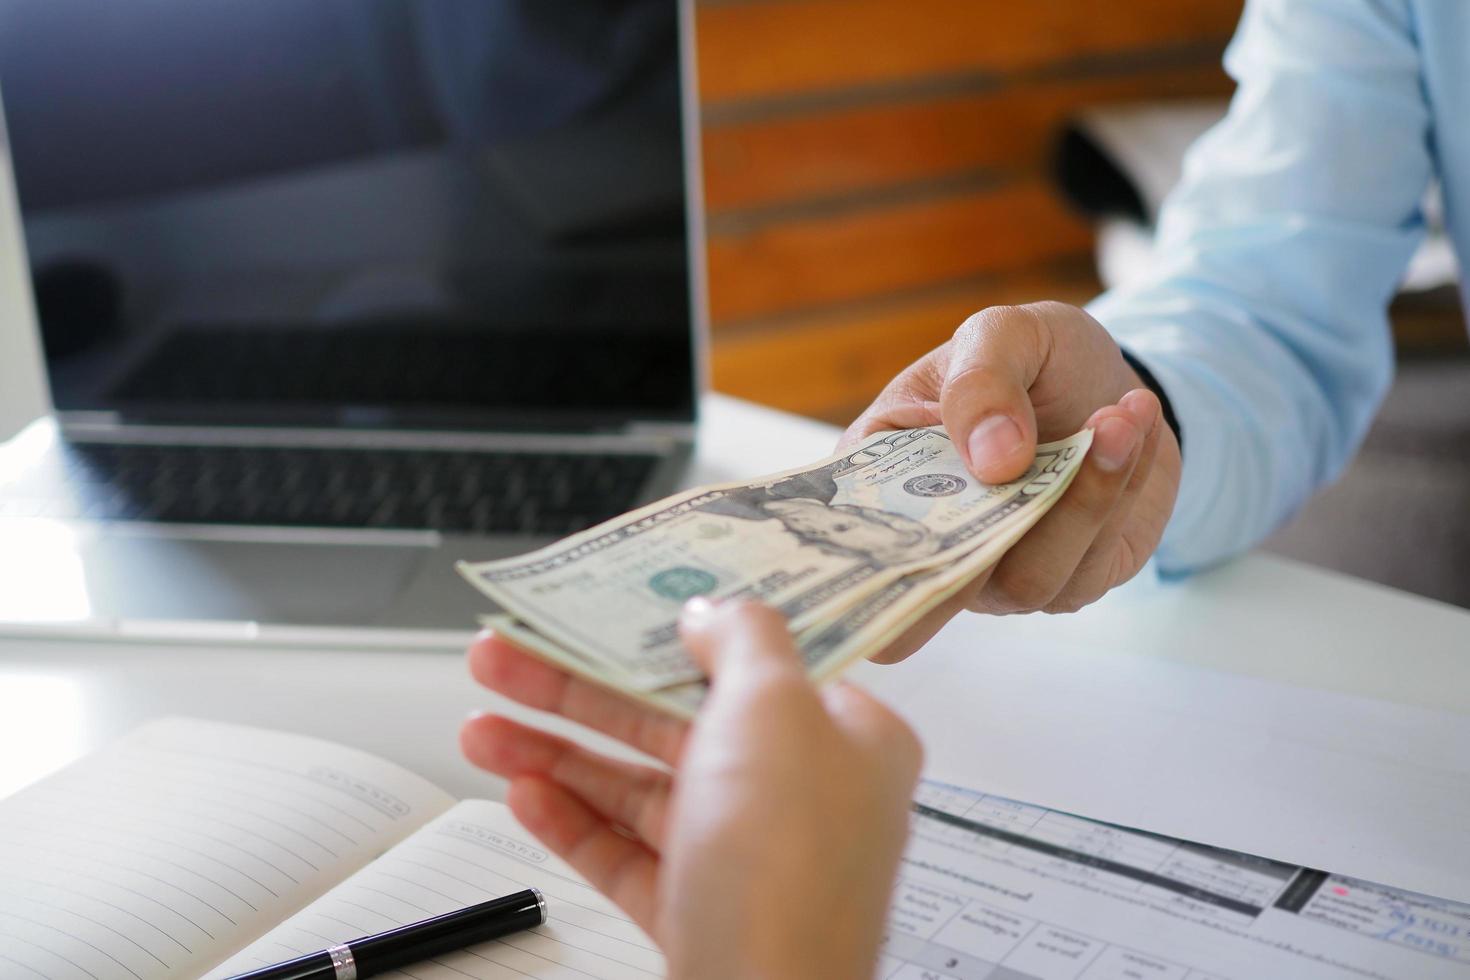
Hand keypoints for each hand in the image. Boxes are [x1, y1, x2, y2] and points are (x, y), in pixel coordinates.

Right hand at [461, 600, 921, 979]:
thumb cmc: (790, 870)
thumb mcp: (775, 712)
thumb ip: (744, 639)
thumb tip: (713, 610)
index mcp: (845, 738)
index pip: (753, 660)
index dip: (671, 628)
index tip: (605, 607)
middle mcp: (801, 795)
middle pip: (674, 718)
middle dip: (579, 689)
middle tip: (505, 659)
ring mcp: (748, 857)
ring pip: (638, 787)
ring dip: (557, 753)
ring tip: (482, 730)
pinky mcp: (701, 912)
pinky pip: (627, 854)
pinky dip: (574, 821)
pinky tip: (523, 794)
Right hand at [844, 301, 1180, 658]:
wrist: (1113, 383)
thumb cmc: (1034, 361)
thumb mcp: (1002, 334)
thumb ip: (984, 380)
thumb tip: (994, 461)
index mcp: (883, 484)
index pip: (848, 543)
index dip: (859, 560)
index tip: (900, 530)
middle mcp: (935, 545)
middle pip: (937, 589)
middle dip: (995, 530)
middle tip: (1029, 462)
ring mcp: (999, 576)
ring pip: (1029, 576)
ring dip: (1081, 497)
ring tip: (1116, 413)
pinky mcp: (1070, 582)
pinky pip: (1089, 562)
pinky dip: (1118, 491)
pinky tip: (1134, 425)